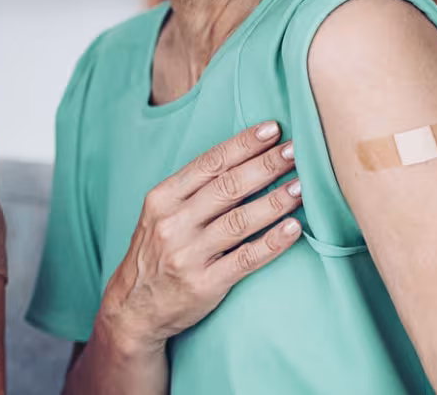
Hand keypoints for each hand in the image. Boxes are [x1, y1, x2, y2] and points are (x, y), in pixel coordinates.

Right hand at [96, 121, 303, 353]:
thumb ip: (194, 190)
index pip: (208, 163)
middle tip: (297, 151)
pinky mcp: (204, 284)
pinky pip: (245, 259)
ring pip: (240, 221)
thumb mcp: (160, 213)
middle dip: (266, 165)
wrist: (133, 306)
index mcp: (162, 199)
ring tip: (302, 187)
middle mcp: (172, 223)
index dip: (243, 144)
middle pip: (227, 187)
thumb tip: (246, 158)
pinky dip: (272, 243)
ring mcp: (188, 254)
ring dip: (275, 202)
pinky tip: (293, 229)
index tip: (273, 130)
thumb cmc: (156, 252)